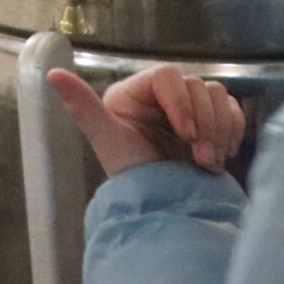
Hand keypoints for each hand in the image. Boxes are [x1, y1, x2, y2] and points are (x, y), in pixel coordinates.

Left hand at [48, 64, 244, 178]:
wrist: (165, 208)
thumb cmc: (133, 176)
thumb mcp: (107, 140)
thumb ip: (83, 107)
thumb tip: (51, 75)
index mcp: (136, 93)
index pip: (167, 75)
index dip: (180, 101)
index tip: (185, 134)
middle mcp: (162, 96)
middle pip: (197, 85)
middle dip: (203, 123)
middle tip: (200, 157)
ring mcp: (189, 109)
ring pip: (217, 95)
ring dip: (219, 129)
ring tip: (208, 161)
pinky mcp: (212, 123)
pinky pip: (232, 110)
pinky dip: (231, 131)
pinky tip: (220, 156)